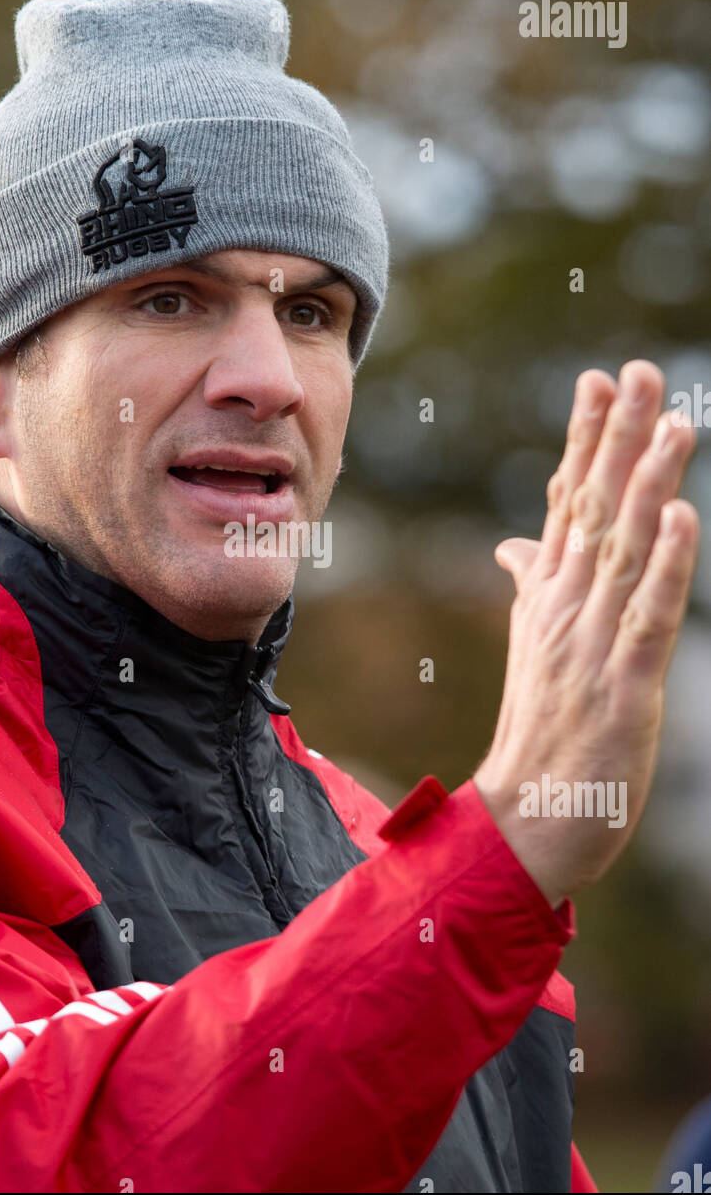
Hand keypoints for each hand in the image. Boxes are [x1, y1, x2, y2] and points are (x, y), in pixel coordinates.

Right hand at [473, 360, 698, 907]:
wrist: (523, 821)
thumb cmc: (539, 736)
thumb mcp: (536, 648)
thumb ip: (532, 584)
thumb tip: (515, 542)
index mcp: (547, 598)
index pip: (566, 502)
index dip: (586, 440)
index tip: (599, 380)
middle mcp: (566, 609)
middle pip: (593, 510)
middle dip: (617, 438)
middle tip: (636, 372)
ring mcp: (591, 646)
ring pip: (624, 551)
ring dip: (648, 484)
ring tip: (674, 423)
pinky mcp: (622, 688)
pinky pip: (647, 618)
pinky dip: (664, 567)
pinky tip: (678, 520)